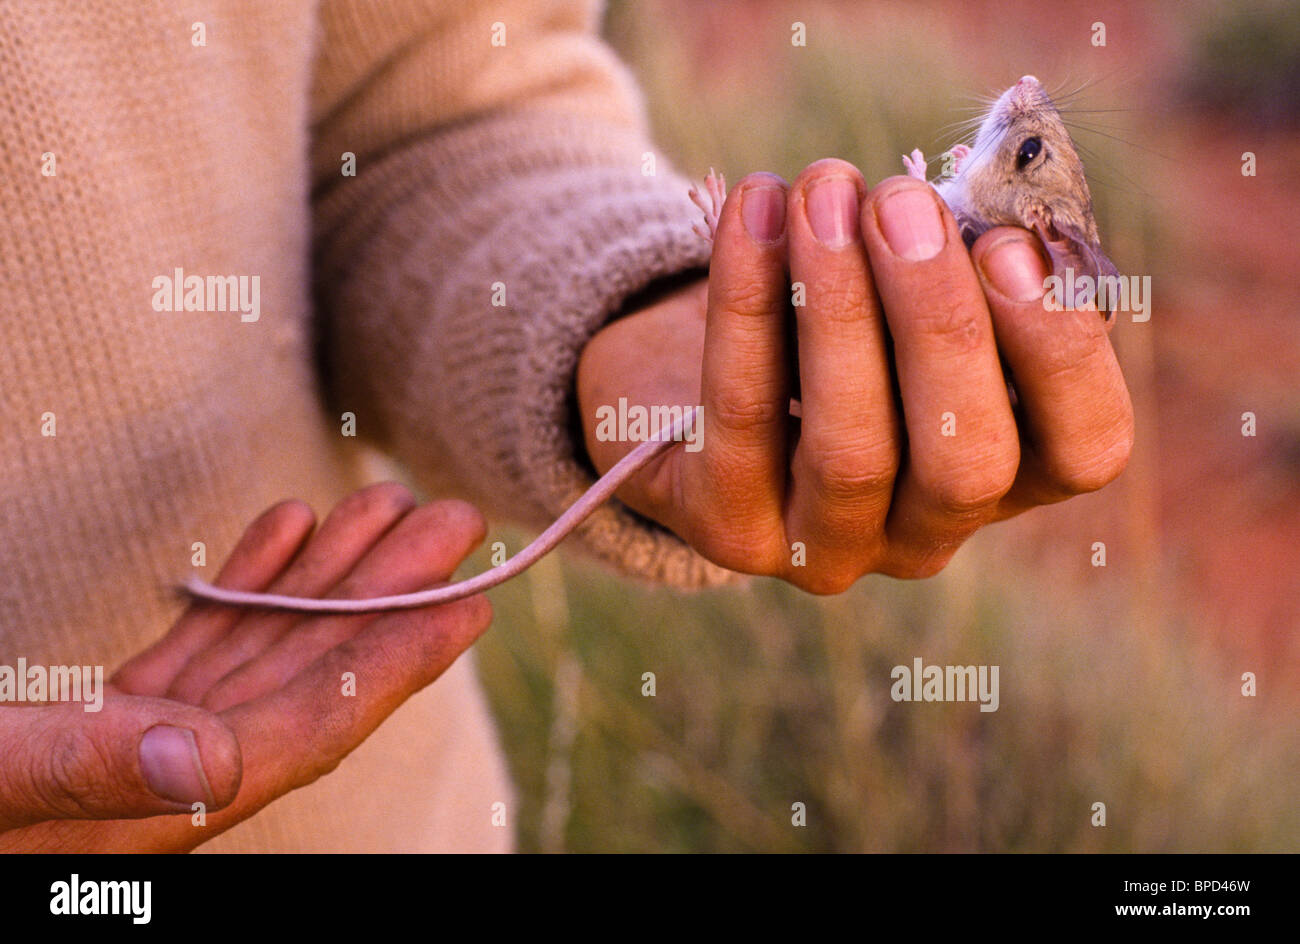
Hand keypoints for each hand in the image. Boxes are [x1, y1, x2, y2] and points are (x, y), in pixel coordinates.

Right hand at [0, 484, 490, 850]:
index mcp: (166, 802)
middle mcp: (175, 775)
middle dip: (385, 595)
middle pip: (307, 675)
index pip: (310, 728)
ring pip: (264, 649)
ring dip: (329, 575)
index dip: (396, 665)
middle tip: (451, 517)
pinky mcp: (112, 715)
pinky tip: (289, 530)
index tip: (471, 603)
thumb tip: (209, 765)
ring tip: (385, 506)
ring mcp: (147, 742)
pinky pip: (205, 643)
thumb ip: (85, 772)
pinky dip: (249, 583)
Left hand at [577, 159, 1132, 591]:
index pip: (1084, 450)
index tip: (1009, 243)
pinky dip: (747, 301)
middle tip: (899, 202)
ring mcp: (825, 547)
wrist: (692, 382)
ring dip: (842, 307)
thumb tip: (959, 204)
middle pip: (967, 463)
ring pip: (854, 450)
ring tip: (824, 191)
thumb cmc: (835, 318)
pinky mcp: (730, 527)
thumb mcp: (907, 291)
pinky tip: (756, 209)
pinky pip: (743, 415)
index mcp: (1006, 480)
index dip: (1061, 351)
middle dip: (941, 323)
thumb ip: (956, 262)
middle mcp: (924, 537)